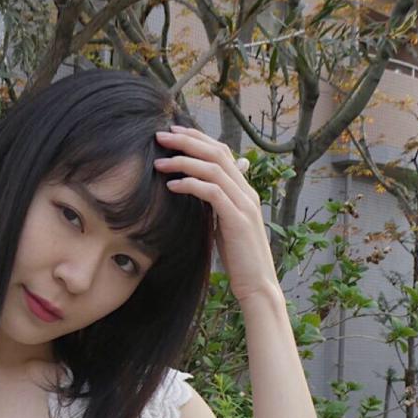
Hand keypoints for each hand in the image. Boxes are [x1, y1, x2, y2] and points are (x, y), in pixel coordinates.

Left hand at [153, 125, 279, 303]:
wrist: (257, 284)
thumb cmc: (237, 258)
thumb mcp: (224, 226)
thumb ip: (215, 205)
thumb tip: (200, 190)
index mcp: (243, 191)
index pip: (222, 152)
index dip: (197, 139)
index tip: (173, 133)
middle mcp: (247, 192)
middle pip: (218, 153)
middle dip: (188, 140)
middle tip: (161, 135)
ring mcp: (245, 204)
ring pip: (215, 168)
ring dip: (184, 161)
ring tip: (160, 161)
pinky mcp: (238, 219)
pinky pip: (213, 192)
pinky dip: (191, 184)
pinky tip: (171, 185)